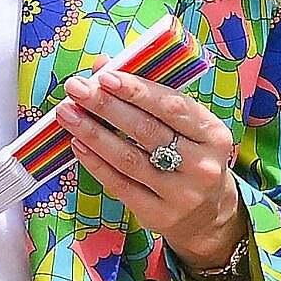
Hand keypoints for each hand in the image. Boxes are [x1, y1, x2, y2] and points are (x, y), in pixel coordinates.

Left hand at [58, 68, 248, 271]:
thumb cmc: (188, 156)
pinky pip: (120, 184)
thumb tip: (103, 65)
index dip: (136, 90)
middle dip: (106, 106)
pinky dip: (95, 163)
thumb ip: (147, 94)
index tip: (105, 76)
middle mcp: (202, 165)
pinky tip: (78, 145)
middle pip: (146, 130)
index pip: (172, 106)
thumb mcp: (183, 126)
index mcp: (213, 134)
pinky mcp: (160, 215)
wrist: (207, 214)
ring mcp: (182, 194)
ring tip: (67, 113)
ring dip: (93, 133)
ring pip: (129, 158)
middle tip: (75, 89)